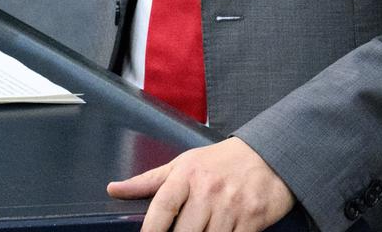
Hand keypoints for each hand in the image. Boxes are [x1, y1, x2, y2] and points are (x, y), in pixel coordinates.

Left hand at [106, 137, 294, 231]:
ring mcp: (231, 207)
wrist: (268, 157)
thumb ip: (147, 182)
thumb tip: (113, 190)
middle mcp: (208, 191)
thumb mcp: (182, 165)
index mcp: (187, 176)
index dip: (151, 230)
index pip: (163, 207)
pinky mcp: (252, 221)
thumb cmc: (219, 162)